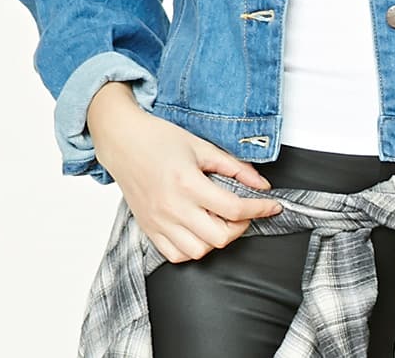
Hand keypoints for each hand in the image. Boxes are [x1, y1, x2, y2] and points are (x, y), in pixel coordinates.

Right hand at [87, 81, 282, 262]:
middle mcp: (173, 207)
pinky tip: (199, 230)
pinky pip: (176, 255)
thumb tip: (261, 185)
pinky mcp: (149, 229)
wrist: (122, 142)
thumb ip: (234, 167)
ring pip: (199, 251)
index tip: (272, 206)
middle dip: (241, 226)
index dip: (259, 209)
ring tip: (220, 220)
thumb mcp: (201, 146)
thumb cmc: (159, 139)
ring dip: (217, 239)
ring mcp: (159, 222)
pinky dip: (193, 249)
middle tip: (245, 211)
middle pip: (219, 237)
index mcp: (188, 183)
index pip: (234, 208)